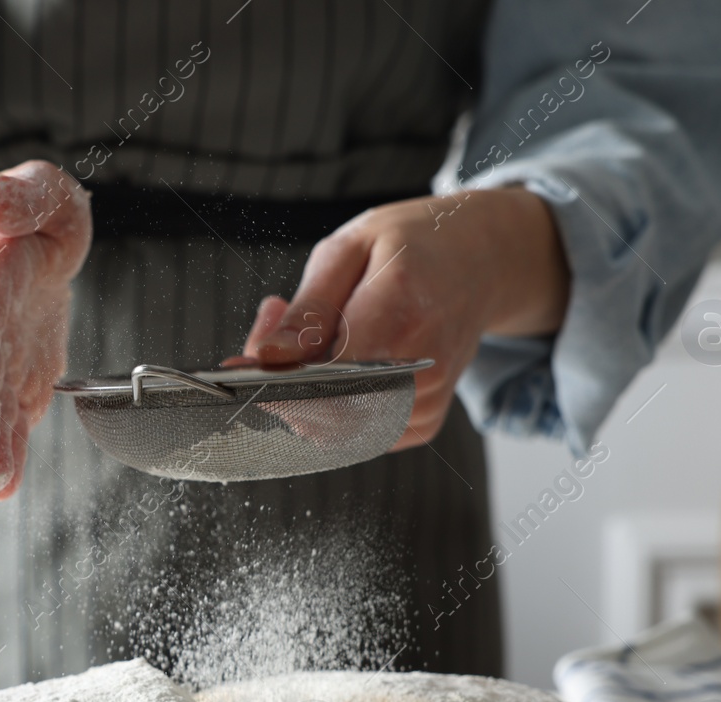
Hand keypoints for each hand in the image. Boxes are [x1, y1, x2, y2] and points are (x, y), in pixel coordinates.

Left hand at [237, 188, 568, 449]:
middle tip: (274, 339)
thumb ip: (307, 309)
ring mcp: (427, 399)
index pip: (324, 375)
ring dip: (306, 398)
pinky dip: (334, 409)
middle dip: (283, 387)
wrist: (479, 261)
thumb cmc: (412, 247)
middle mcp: (421, 365)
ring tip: (312, 343)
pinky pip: (358, 435)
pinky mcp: (425, 421)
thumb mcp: (348, 250)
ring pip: (337, 430)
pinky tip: (337, 369)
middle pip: (326, 412)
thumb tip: (267, 358)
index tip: (241, 366)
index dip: (275, 379)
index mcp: (400, 311)